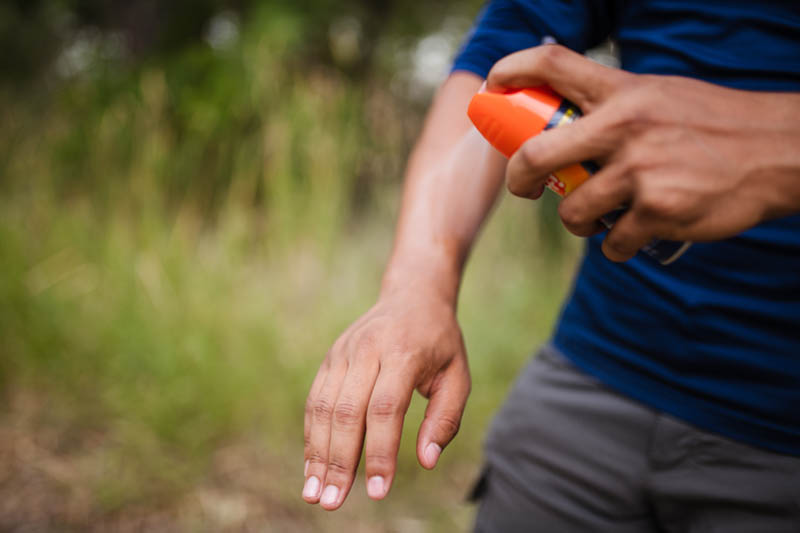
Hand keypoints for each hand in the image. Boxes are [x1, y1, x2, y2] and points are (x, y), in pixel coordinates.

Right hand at [302, 290, 469, 509]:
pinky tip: (312, 466)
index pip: (385, 408)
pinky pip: (315, 400)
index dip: (379, 452)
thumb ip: (445, 419)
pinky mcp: (330, 358)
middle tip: (334, 502)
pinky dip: (311, 436)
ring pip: (323, 407)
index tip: (378, 491)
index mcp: (404, 352)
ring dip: (317, 454)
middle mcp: (368, 349)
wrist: (412, 294)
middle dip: (339, 461)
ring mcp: (344, 352)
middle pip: (347, 411)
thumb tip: (427, 461)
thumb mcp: (458, 376)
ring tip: (315, 494)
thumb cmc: (440, 342)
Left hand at [487, 45, 799, 260]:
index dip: (510, 71)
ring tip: (601, 217)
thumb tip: (560, 130)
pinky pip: (612, 243)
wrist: (779, 152)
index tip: (492, 88)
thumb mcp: (659, 97)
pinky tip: (638, 232)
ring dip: (580, 223)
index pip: (553, 64)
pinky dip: (618, 246)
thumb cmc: (712, 125)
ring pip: (573, 213)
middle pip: (536, 155)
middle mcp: (626, 126)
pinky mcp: (658, 211)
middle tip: (525, 189)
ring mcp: (641, 170)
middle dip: (519, 180)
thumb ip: (613, 109)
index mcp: (624, 91)